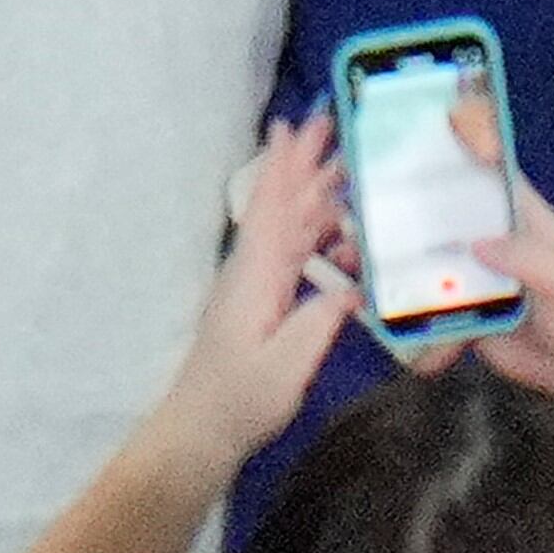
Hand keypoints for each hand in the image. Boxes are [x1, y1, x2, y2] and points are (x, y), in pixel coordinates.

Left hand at [136, 114, 356, 481]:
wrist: (203, 428)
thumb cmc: (240, 399)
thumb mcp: (285, 367)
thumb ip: (316, 324)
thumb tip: (350, 286)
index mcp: (255, 277)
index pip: (271, 210)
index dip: (284, 167)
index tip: (293, 125)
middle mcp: (254, 270)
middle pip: (281, 207)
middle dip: (303, 165)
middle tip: (328, 124)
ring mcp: (257, 285)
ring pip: (289, 227)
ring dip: (313, 194)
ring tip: (344, 166)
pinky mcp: (264, 302)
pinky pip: (293, 253)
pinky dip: (315, 233)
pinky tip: (338, 230)